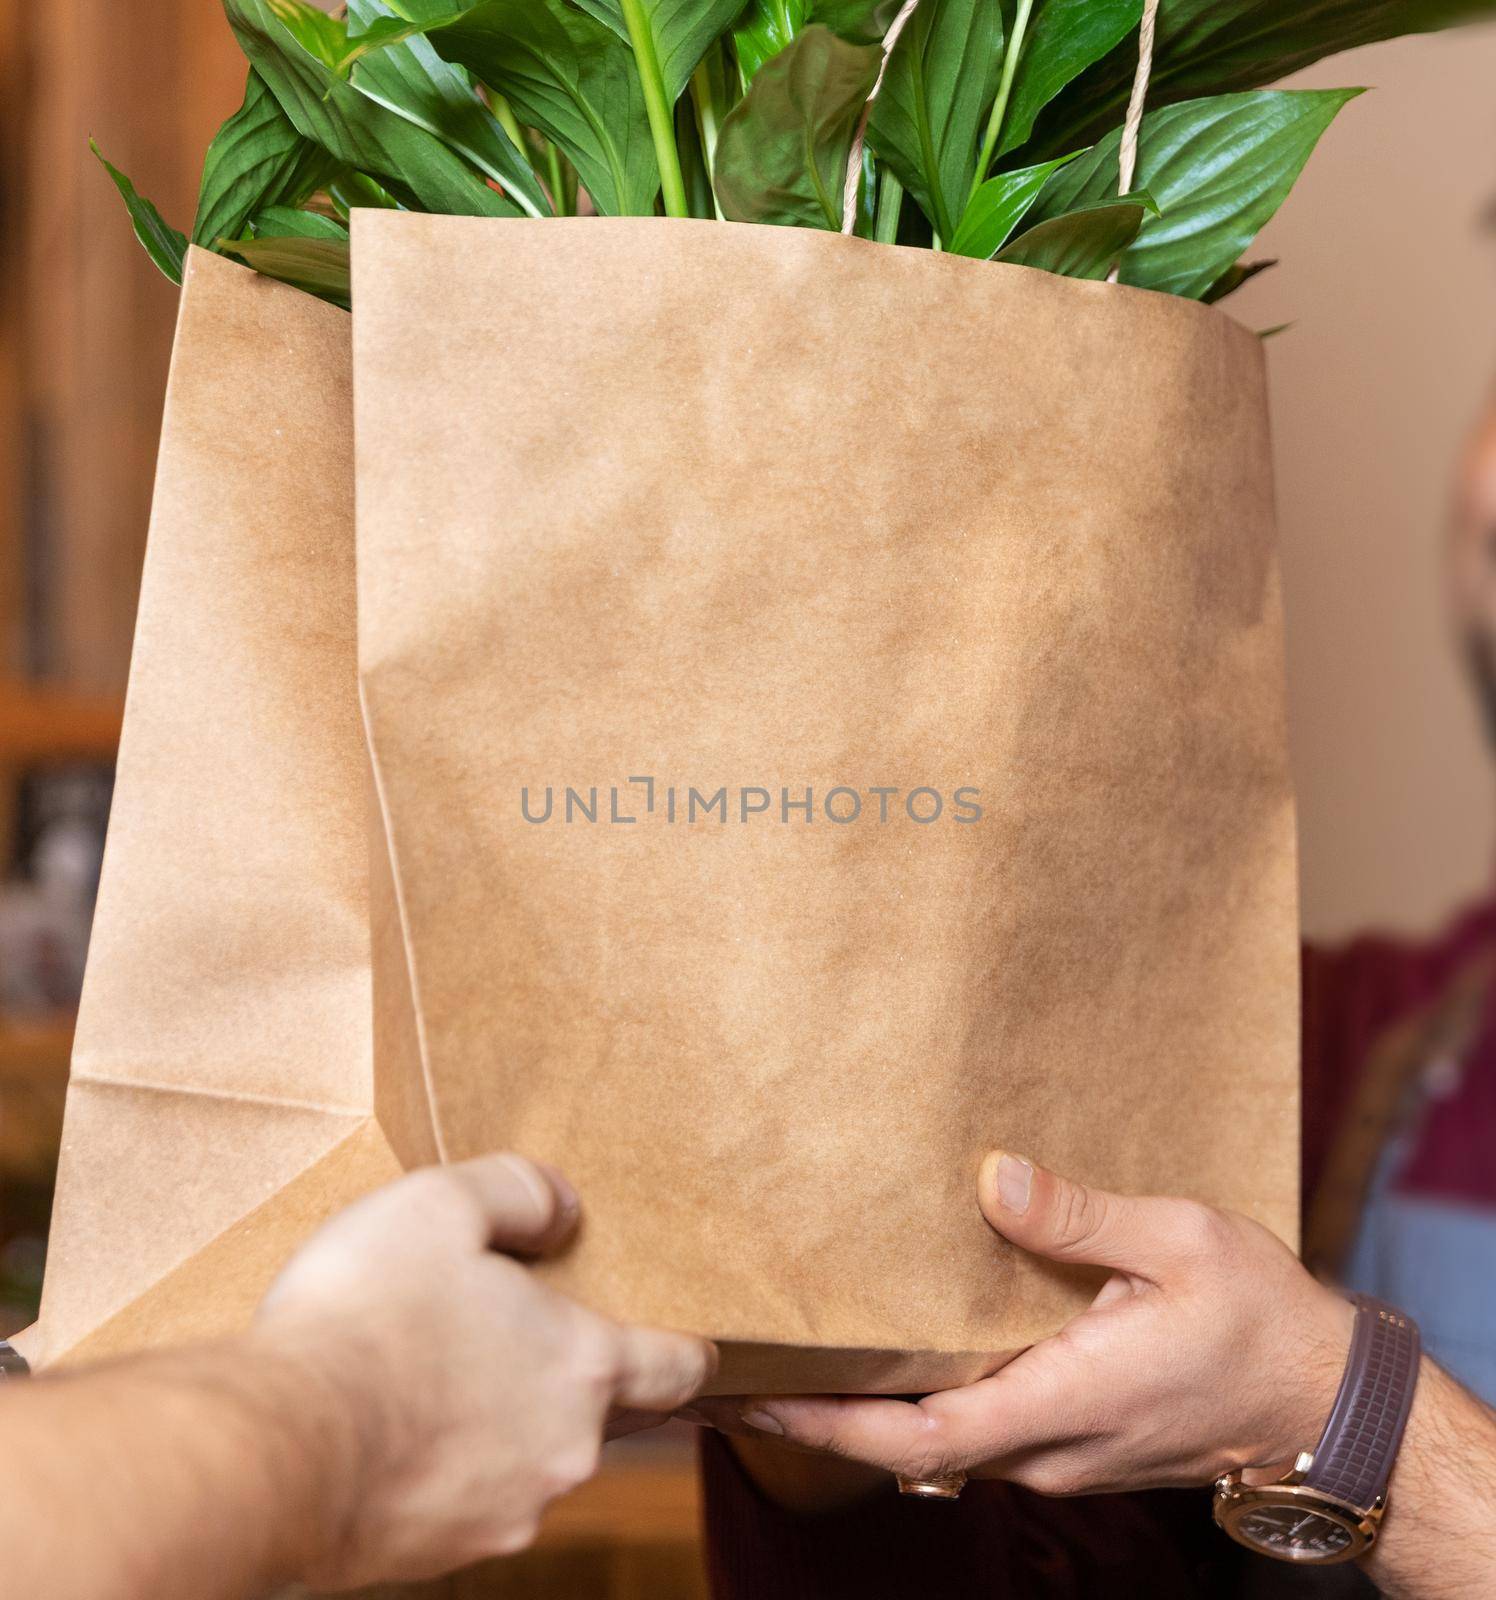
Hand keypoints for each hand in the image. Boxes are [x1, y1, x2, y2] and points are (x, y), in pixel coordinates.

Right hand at [252, 1154, 714, 1587]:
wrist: (273, 1450)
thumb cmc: (364, 1317)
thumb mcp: (441, 1204)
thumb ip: (518, 1193)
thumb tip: (561, 1209)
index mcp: (585, 1367)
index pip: (677, 1367)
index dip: (685, 1350)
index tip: (689, 1344)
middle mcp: (565, 1452)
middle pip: (600, 1410)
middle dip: (568, 1373)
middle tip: (512, 1332)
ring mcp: (506, 1513)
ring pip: (531, 1456)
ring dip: (503, 1420)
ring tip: (435, 1373)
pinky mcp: (443, 1553)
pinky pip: (468, 1497)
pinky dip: (449, 1465)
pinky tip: (396, 1427)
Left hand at [715, 1153, 1352, 1495]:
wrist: (1324, 1402)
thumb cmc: (1262, 1321)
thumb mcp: (1184, 1242)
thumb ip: (1083, 1217)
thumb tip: (996, 1178)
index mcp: (1066, 1398)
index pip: (919, 1432)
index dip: (826, 1422)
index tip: (750, 1397)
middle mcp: (1045, 1442)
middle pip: (900, 1445)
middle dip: (807, 1416)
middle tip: (720, 1374)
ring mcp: (1052, 1447)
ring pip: (928, 1439)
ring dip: (849, 1408)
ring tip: (773, 1356)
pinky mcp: (1063, 1433)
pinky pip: (964, 1424)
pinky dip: (900, 1400)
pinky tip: (868, 1353)